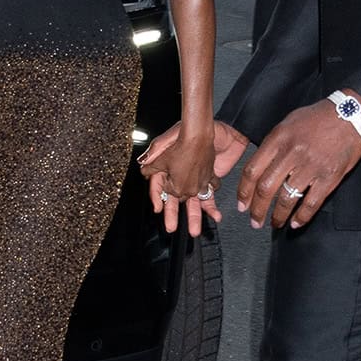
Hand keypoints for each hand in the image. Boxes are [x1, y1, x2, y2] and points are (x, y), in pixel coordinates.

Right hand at [140, 122, 238, 236]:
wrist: (217, 129)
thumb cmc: (189, 131)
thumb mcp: (167, 141)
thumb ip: (154, 154)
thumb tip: (143, 169)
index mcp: (165, 166)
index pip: (159, 186)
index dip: (158, 197)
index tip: (158, 208)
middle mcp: (179, 175)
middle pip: (175, 199)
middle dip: (173, 214)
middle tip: (171, 227)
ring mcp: (195, 178)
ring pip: (192, 201)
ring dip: (194, 216)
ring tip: (194, 231)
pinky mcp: (209, 179)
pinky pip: (209, 196)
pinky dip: (212, 207)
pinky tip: (215, 216)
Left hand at [237, 99, 360, 230]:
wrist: (351, 114)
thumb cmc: (319, 117)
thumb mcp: (288, 123)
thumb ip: (273, 144)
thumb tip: (260, 166)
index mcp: (278, 139)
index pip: (252, 171)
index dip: (244, 192)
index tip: (242, 204)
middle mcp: (292, 154)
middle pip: (266, 188)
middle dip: (257, 210)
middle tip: (255, 221)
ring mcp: (311, 167)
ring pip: (287, 199)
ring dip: (278, 216)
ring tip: (275, 223)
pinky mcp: (329, 177)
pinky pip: (311, 203)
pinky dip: (302, 217)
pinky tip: (296, 223)